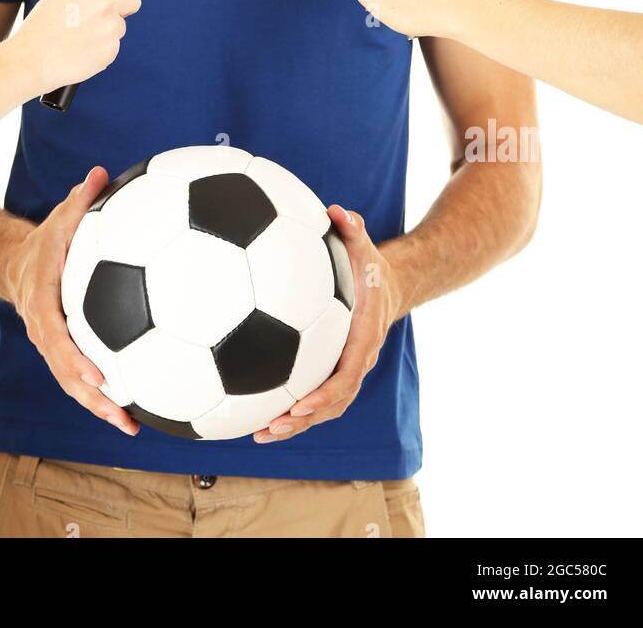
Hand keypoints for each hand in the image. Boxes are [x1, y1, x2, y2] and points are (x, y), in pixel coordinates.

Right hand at [4, 169, 139, 435]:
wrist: (15, 263)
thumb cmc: (45, 240)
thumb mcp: (58, 218)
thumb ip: (79, 199)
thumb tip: (99, 174)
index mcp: (42, 302)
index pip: (54, 336)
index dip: (75, 359)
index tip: (100, 376)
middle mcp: (44, 330)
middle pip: (64, 373)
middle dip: (92, 398)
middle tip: (122, 414)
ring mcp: (53, 345)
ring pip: (73, 384)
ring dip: (100, 407)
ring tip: (134, 426)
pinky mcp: (66, 351)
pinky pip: (83, 377)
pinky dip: (105, 395)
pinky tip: (140, 407)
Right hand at [12, 0, 146, 96]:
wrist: (31, 61)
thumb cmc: (41, 25)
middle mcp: (105, 2)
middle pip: (134, 0)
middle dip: (121, 6)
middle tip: (95, 14)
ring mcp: (110, 28)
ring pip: (122, 24)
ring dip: (108, 28)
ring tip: (80, 34)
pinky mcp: (111, 51)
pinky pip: (115, 45)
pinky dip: (102, 47)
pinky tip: (82, 48)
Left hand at [254, 206, 401, 441]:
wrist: (388, 286)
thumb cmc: (370, 266)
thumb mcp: (366, 245)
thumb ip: (353, 228)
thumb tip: (336, 209)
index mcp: (363, 338)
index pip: (347, 375)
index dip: (325, 394)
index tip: (300, 404)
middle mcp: (356, 361)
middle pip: (334, 404)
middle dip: (304, 420)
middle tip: (272, 426)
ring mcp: (344, 369)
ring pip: (323, 408)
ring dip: (294, 424)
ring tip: (259, 433)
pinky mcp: (330, 369)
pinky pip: (313, 396)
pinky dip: (290, 408)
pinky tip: (254, 410)